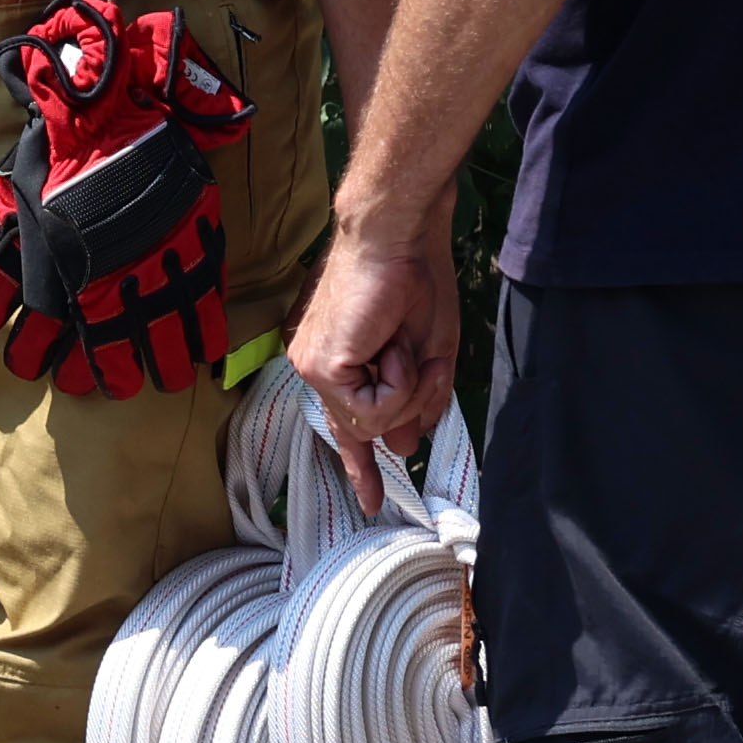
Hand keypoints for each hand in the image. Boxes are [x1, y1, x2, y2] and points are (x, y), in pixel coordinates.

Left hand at [287, 199, 463, 503]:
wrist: (399, 240)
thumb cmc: (415, 283)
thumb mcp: (428, 353)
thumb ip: (417, 400)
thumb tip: (406, 442)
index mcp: (340, 362)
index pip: (348, 424)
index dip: (361, 465)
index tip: (372, 501)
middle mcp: (319, 368)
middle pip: (370, 426)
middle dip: (410, 401)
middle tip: (419, 361)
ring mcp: (314, 369)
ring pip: (372, 425)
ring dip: (407, 390)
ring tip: (405, 346)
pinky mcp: (320, 368)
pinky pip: (370, 410)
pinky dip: (397, 384)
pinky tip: (392, 348)